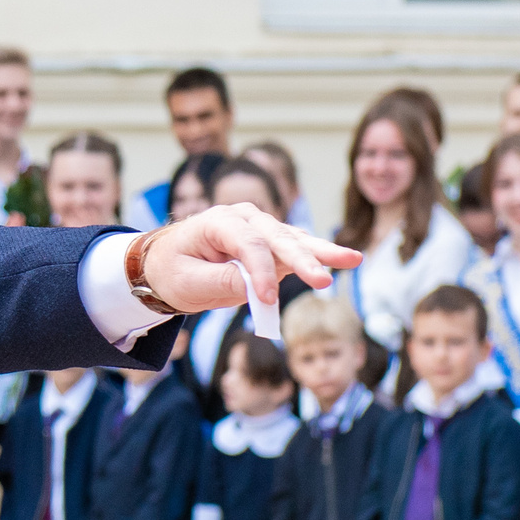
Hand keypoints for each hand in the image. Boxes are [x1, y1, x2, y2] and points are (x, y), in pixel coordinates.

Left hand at [133, 203, 358, 314]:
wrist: (166, 264)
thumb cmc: (173, 271)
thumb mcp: (187, 282)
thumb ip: (221, 282)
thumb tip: (258, 287)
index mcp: (218, 222)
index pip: (247, 245)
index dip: (261, 273)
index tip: (268, 301)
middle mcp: (244, 218)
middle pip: (278, 238)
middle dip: (303, 260)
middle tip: (324, 280)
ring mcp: (260, 228)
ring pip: (294, 241)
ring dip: (322, 253)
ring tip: (353, 259)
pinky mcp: (271, 243)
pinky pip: (296, 249)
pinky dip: (316, 256)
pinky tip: (342, 259)